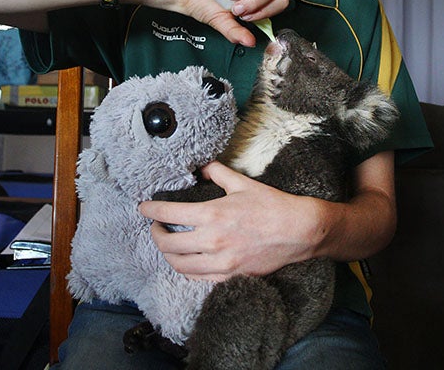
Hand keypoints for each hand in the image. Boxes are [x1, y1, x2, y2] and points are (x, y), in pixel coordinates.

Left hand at [138, 162, 318, 281]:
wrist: (299, 231)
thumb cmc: (272, 205)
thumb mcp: (242, 183)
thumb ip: (217, 172)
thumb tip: (200, 165)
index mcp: (212, 215)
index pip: (168, 214)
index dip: (150, 211)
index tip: (144, 208)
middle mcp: (212, 242)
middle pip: (167, 245)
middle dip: (155, 234)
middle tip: (155, 226)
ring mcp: (221, 263)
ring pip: (179, 265)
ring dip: (168, 254)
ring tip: (168, 243)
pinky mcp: (230, 276)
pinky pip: (198, 278)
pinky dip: (187, 269)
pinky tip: (187, 259)